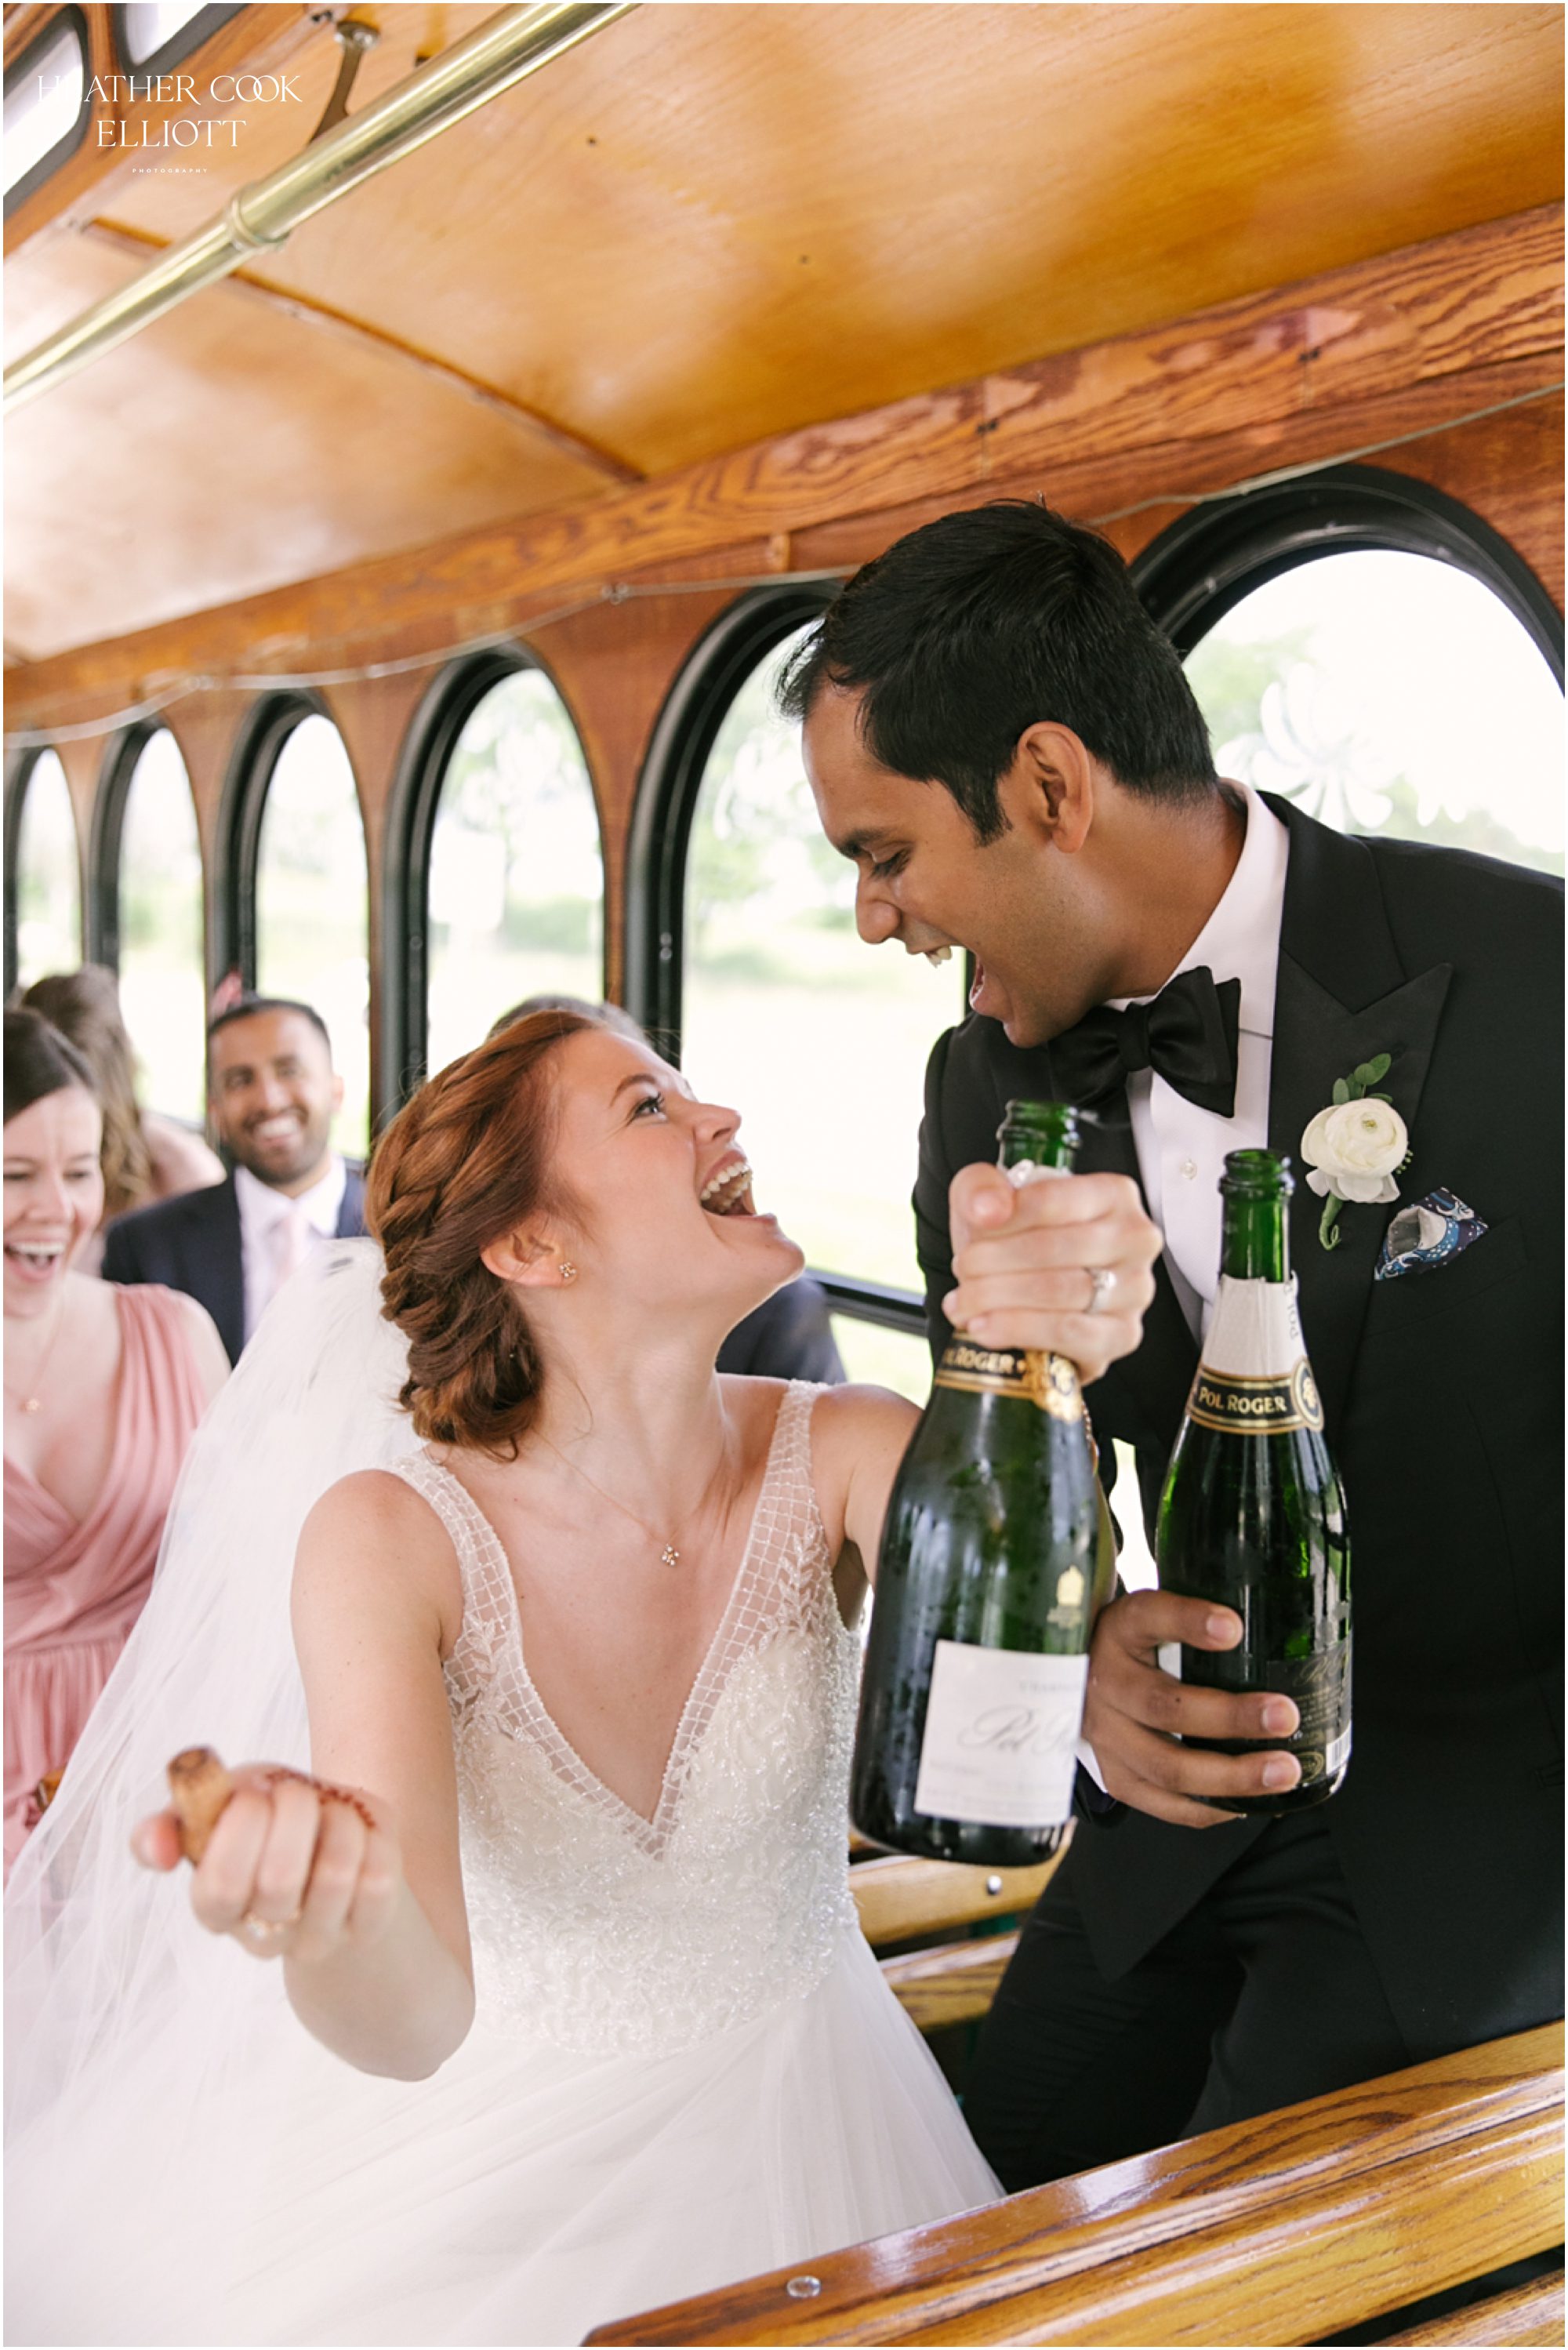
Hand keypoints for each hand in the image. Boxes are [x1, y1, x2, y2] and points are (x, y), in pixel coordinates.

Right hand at [133, 1765, 401, 1964]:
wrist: (329, 1842)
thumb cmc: (264, 1822)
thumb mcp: (217, 1809)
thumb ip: (169, 1824)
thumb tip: (157, 1846)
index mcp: (216, 1908)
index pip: (220, 1886)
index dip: (240, 1830)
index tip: (253, 1794)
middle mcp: (266, 1934)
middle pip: (280, 1878)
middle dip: (293, 1809)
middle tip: (294, 1790)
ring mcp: (319, 1936)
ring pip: (336, 1871)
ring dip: (337, 1816)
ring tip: (330, 1808)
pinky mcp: (370, 1923)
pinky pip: (379, 1875)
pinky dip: (373, 1835)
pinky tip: (360, 1832)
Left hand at [944, 1165, 1160, 1385]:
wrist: (1027, 1288)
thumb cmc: (1017, 1236)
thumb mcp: (991, 1198)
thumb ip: (981, 1188)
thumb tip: (989, 1209)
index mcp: (1113, 1194)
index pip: (1054, 1200)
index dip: (1005, 1218)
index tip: (974, 1230)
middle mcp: (1135, 1239)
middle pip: (1055, 1248)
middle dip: (994, 1261)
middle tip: (962, 1268)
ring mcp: (1134, 1290)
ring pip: (1061, 1291)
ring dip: (999, 1296)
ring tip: (963, 1301)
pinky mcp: (1122, 1335)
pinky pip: (1069, 1333)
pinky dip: (1017, 1329)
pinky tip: (983, 1326)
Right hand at [1081, 1591, 1301, 1825]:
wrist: (1081, 1677)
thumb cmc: (1135, 1645)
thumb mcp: (1155, 1617)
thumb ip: (1197, 1620)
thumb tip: (1271, 1627)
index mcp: (1118, 1630)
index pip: (1148, 1617)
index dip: (1188, 1621)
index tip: (1233, 1628)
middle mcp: (1104, 1683)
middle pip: (1164, 1707)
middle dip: (1232, 1717)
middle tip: (1284, 1716)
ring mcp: (1105, 1736)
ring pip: (1167, 1767)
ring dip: (1232, 1775)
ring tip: (1282, 1771)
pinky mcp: (1115, 1775)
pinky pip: (1164, 1803)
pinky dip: (1211, 1808)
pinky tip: (1249, 1801)